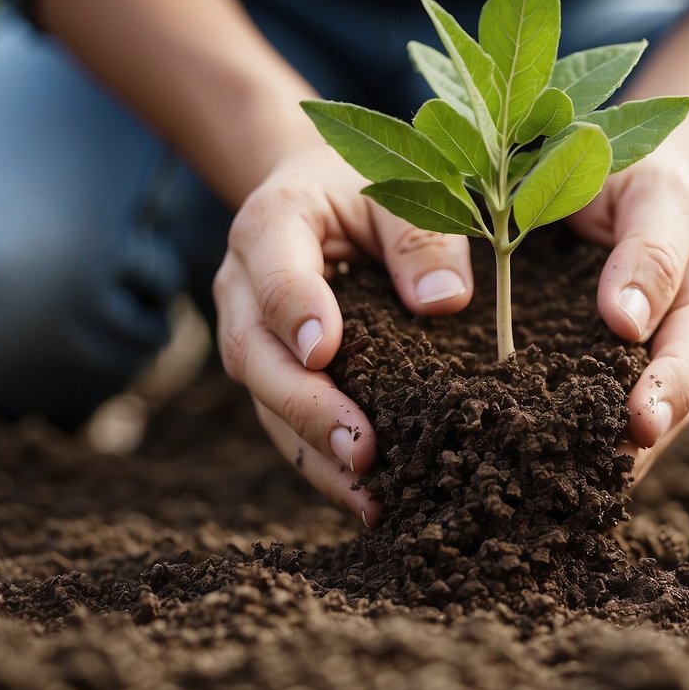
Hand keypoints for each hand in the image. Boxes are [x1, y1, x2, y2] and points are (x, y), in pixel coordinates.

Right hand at [213, 142, 474, 524]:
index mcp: (271, 225)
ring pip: (265, 404)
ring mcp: (249, 337)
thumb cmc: (360, 189)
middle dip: (307, 408)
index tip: (327, 352)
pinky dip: (321, 465)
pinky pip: (284, 425)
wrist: (309, 193)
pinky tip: (368, 500)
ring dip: (315, 454)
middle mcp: (242, 287)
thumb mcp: (395, 191)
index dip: (296, 312)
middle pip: (257, 356)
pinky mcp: (269, 375)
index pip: (274, 272)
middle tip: (360, 449)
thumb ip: (419, 236)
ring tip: (370, 498)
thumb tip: (446, 303)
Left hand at [568, 151, 688, 482]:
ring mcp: (642, 354)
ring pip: (638, 416)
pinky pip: (594, 409)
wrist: (617, 168)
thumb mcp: (649, 190)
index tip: (641, 420)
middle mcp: (679, 332)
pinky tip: (541, 472)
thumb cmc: (632, 170)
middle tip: (606, 479)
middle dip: (640, 440)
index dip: (671, 383)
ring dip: (607, 455)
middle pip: (673, 397)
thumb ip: (647, 249)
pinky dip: (577, 441)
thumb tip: (626, 323)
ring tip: (568, 494)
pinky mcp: (598, 367)